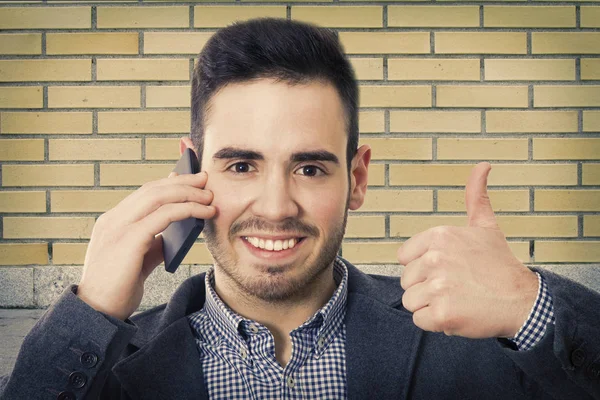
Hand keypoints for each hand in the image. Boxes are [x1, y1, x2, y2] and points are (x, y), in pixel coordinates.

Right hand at [77, 172, 215, 319]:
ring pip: (158, 196)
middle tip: (204, 179)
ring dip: (187, 193)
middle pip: (152, 189)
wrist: (97, 313)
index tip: (189, 180)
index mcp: (113, 222)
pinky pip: (164, 216)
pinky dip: (187, 210)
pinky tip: (204, 213)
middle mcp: (113, 219)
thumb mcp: (138, 260)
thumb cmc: (117, 289)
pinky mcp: (129, 239)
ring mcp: (119, 227)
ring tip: (209, 196)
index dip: (169, 184)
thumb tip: (177, 233)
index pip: (144, 193)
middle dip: (181, 181)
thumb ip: (153, 244)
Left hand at [398, 162, 538, 338]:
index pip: (404, 258)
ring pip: (411, 301)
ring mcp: (438, 286)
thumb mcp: (485, 226)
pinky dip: (436, 323)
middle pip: (406, 281)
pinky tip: (457, 313)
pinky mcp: (442, 313)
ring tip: (457, 299)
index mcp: (438, 236)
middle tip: (456, 286)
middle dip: (426, 288)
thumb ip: (476, 196)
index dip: (422, 268)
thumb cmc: (499, 265)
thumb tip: (483, 166)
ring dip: (430, 306)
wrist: (522, 300)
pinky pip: (420, 320)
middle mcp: (435, 258)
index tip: (447, 269)